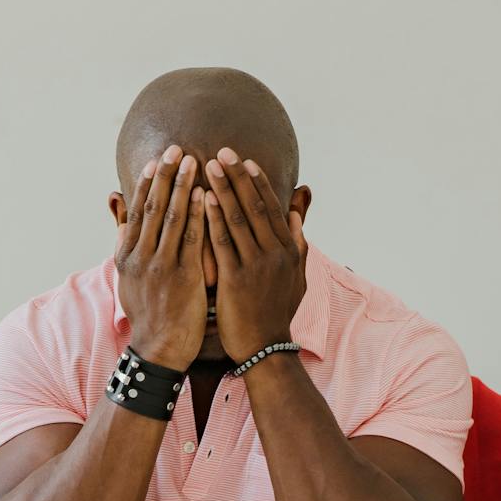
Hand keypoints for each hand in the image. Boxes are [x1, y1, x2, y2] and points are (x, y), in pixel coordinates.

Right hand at [115, 145, 206, 370]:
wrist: (158, 349)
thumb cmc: (148, 313)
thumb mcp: (127, 275)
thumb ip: (124, 239)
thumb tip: (116, 205)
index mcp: (126, 255)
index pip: (137, 211)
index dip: (146, 183)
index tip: (156, 160)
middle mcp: (140, 257)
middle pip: (153, 207)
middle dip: (165, 175)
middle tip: (176, 148)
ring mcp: (161, 267)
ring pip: (171, 218)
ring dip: (183, 186)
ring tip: (194, 161)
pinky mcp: (183, 278)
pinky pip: (192, 239)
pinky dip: (198, 215)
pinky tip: (206, 195)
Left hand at [203, 147, 305, 362]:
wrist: (265, 349)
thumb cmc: (277, 314)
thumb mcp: (297, 278)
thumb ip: (298, 245)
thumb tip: (298, 216)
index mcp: (288, 251)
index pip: (273, 209)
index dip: (258, 183)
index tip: (246, 161)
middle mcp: (275, 254)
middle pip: (256, 207)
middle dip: (238, 177)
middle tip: (223, 151)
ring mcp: (256, 266)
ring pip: (238, 219)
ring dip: (223, 189)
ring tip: (209, 166)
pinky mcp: (236, 281)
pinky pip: (223, 243)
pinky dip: (213, 219)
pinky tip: (202, 200)